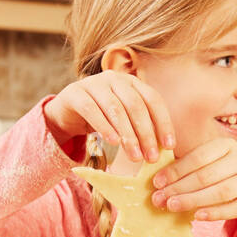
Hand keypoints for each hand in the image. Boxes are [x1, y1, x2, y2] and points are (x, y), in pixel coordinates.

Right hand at [44, 70, 175, 162]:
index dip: (163, 122)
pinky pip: (92, 111)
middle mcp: (114, 79)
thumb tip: (163, 150)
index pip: (153, 100)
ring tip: (135, 157)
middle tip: (152, 157)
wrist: (66, 113)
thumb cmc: (101, 119)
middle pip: (135, 105)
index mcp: (132, 82)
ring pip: (115, 109)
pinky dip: (104, 128)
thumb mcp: (124, 120)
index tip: (170, 146)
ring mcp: (94, 83)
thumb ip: (140, 127)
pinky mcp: (75, 93)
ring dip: (128, 135)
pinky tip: (113, 143)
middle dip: (146, 133)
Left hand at [149, 137, 236, 235]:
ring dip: (194, 200)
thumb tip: (158, 182)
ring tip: (173, 206)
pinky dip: (214, 213)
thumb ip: (187, 170)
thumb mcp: (209, 166)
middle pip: (207, 175)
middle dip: (180, 188)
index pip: (198, 157)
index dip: (176, 171)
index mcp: (227, 145)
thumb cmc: (223, 178)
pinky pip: (234, 208)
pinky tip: (197, 216)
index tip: (156, 183)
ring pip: (221, 192)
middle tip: (160, 199)